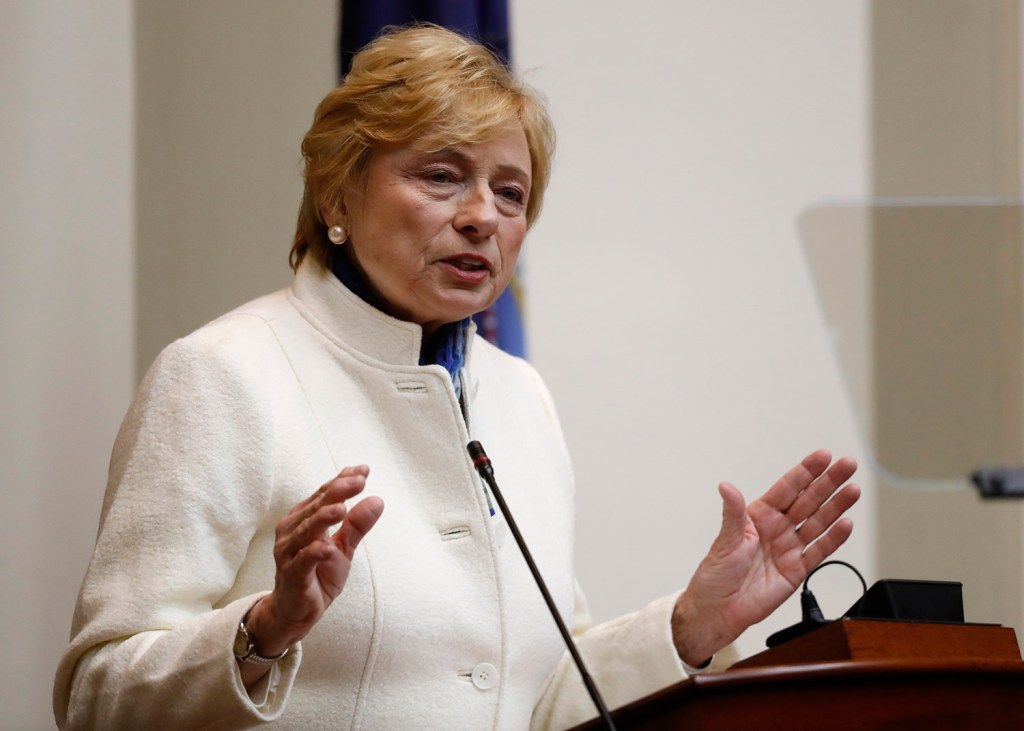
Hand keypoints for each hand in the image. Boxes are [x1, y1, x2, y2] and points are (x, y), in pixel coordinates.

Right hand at [244, 466, 383, 657]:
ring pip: (305, 530)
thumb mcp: (344, 548)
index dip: (342, 481)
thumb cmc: (317, 573)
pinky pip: (301, 562)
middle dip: (337, 492)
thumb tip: (378, 500)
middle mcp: (292, 531)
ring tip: (342, 508)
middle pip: (315, 507)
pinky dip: (313, 553)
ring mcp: (288, 553)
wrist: (297, 611)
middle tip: (358, 481)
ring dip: (322, 518)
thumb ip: (357, 525)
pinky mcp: (291, 575)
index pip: (324, 494)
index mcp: (304, 519)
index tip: (364, 470)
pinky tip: (327, 548)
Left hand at [671, 450, 859, 665]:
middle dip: (828, 482)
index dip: (806, 472)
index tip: (823, 456)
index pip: (787, 488)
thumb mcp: (725, 540)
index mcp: (759, 515)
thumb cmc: (716, 574)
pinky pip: (819, 551)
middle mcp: (777, 528)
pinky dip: (834, 539)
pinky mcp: (797, 570)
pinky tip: (846, 524)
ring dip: (837, 507)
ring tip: (854, 490)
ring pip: (818, 522)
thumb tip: (726, 487)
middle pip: (809, 501)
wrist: (719, 610)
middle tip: (847, 465)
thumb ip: (733, 513)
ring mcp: (789, 548)